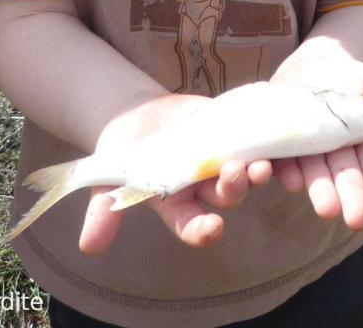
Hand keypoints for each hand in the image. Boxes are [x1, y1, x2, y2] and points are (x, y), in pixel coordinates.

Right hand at [78, 93, 273, 254]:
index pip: (193, 225)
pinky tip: (274, 139)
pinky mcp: (229, 133)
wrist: (136, 114)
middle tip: (238, 173)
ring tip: (261, 163)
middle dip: (234, 188)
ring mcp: (218, 160)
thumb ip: (102, 212)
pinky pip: (252, 142)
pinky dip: (266, 144)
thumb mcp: (105, 180)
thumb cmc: (121, 151)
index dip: (204, 230)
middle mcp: (203, 188)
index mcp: (176, 205)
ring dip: (257, 171)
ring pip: (244, 173)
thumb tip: (89, 248)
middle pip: (225, 197)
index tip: (212, 227)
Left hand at [268, 58, 362, 229]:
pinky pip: (284, 156)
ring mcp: (308, 146)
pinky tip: (291, 179)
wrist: (309, 62)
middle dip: (351, 197)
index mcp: (362, 140)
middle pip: (344, 174)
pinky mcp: (282, 139)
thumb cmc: (349, 76)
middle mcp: (335, 149)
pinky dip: (287, 169)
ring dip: (320, 190)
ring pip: (315, 171)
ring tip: (327, 209)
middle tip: (356, 220)